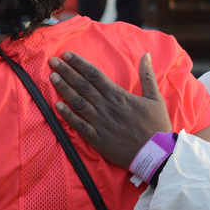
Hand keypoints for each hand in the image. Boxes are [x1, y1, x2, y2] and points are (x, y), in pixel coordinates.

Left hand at [48, 51, 170, 167]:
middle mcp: (107, 107)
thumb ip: (147, 76)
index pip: (94, 75)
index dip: (79, 64)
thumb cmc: (156, 126)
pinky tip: (56, 106)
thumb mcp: (155, 98)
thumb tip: (146, 55)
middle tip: (52, 61)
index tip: (66, 54)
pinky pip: (79, 126)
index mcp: (119, 95)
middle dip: (66, 72)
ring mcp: (101, 123)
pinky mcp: (98, 139)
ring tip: (52, 78)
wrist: (157, 154)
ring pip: (78, 102)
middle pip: (83, 85)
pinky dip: (67, 116)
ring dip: (64, 89)